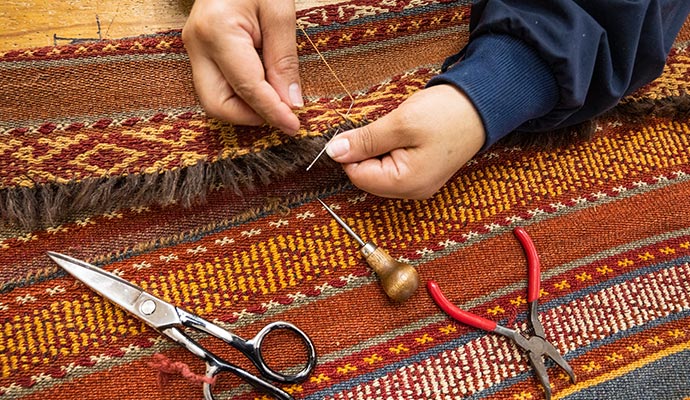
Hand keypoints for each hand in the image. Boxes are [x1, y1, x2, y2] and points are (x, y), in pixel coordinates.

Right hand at [182, 0, 301, 134]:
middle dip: (251, 116)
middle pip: (217, 105)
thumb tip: (291, 104)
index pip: (246, 87)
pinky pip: (218, 87)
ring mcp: (194, 50)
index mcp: (217, 31)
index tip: (294, 126)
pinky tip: (264, 84)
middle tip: (284, 113)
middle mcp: (197, 45)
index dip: (272, 112)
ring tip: (276, 94)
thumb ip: (284, 61)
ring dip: (247, 107)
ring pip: (215, 100)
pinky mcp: (199, 53)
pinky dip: (242, 95)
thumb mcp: (280, 13)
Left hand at [325, 84, 485, 198]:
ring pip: (379, 170)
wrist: (484, 105)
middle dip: (366, 150)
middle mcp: (413, 190)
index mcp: (406, 183)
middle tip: (384, 126)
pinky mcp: (424, 172)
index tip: (358, 129)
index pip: (357, 176)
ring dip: (378, 148)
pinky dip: (390, 149)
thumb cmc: (448, 114)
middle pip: (368, 176)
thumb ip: (365, 140)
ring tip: (398, 129)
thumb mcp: (400, 123)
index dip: (351, 151)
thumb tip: (334, 151)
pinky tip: (404, 134)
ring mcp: (420, 183)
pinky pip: (394, 166)